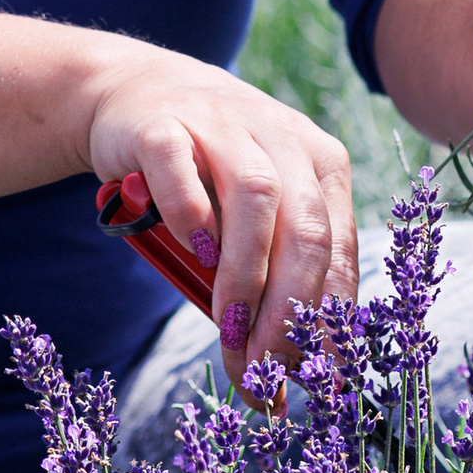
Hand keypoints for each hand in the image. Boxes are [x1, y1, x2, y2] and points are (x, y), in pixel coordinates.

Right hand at [76, 45, 354, 390]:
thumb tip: (288, 369)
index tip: (309, 378)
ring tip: (228, 327)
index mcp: (321, 163)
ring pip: (256, 200)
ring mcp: (223, 123)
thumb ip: (278, 270)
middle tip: (263, 368)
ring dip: (245, 275)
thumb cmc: (205, 171)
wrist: (135, 93)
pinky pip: (184, 172)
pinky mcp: (163, 123)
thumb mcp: (258, 212)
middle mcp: (282, 136)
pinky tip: (193, 252)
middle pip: (305, 230)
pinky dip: (192, 216)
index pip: (337, 251)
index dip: (327, 321)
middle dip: (287, 311)